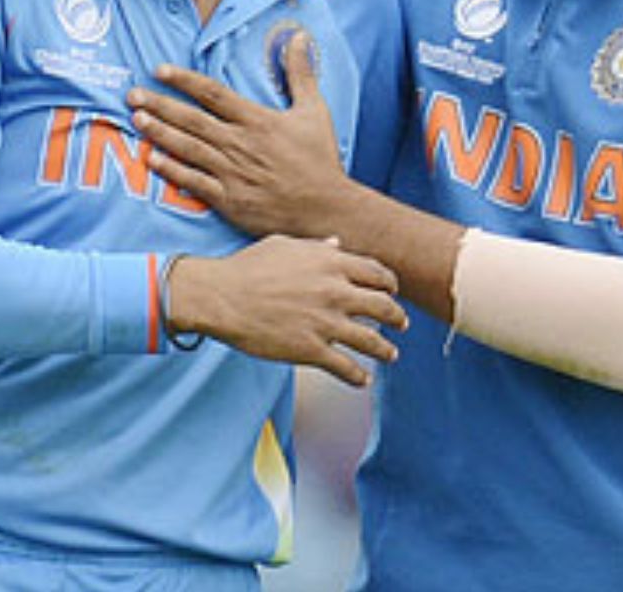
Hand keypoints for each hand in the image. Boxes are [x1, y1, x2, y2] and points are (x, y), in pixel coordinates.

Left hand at [129, 33, 352, 239]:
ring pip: (188, 147)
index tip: (160, 69)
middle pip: (192, 119)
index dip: (184, 80)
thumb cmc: (320, 159)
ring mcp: (232, 172)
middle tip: (132, 94)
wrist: (326, 208)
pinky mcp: (230, 200)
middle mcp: (240, 143)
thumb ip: (300, 73)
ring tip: (137, 118)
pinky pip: (194, 182)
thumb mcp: (315, 111)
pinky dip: (172, 170)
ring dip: (160, 132)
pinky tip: (152, 159)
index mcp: (258, 120)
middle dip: (160, 104)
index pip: (213, 93)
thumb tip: (298, 37)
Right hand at [166, 237, 407, 386]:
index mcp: (331, 263)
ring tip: (391, 354)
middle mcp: (335, 292)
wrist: (222, 296)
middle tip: (400, 324)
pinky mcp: (312, 350)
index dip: (389, 284)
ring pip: (371, 341)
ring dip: (385, 350)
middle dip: (396, 317)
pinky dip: (359, 376)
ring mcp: (325, 322)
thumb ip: (316, 246)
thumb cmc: (247, 268)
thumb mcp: (285, 246)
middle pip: (383, 307)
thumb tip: (336, 244)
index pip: (376, 273)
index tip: (392, 291)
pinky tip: (363, 380)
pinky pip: (346, 367)